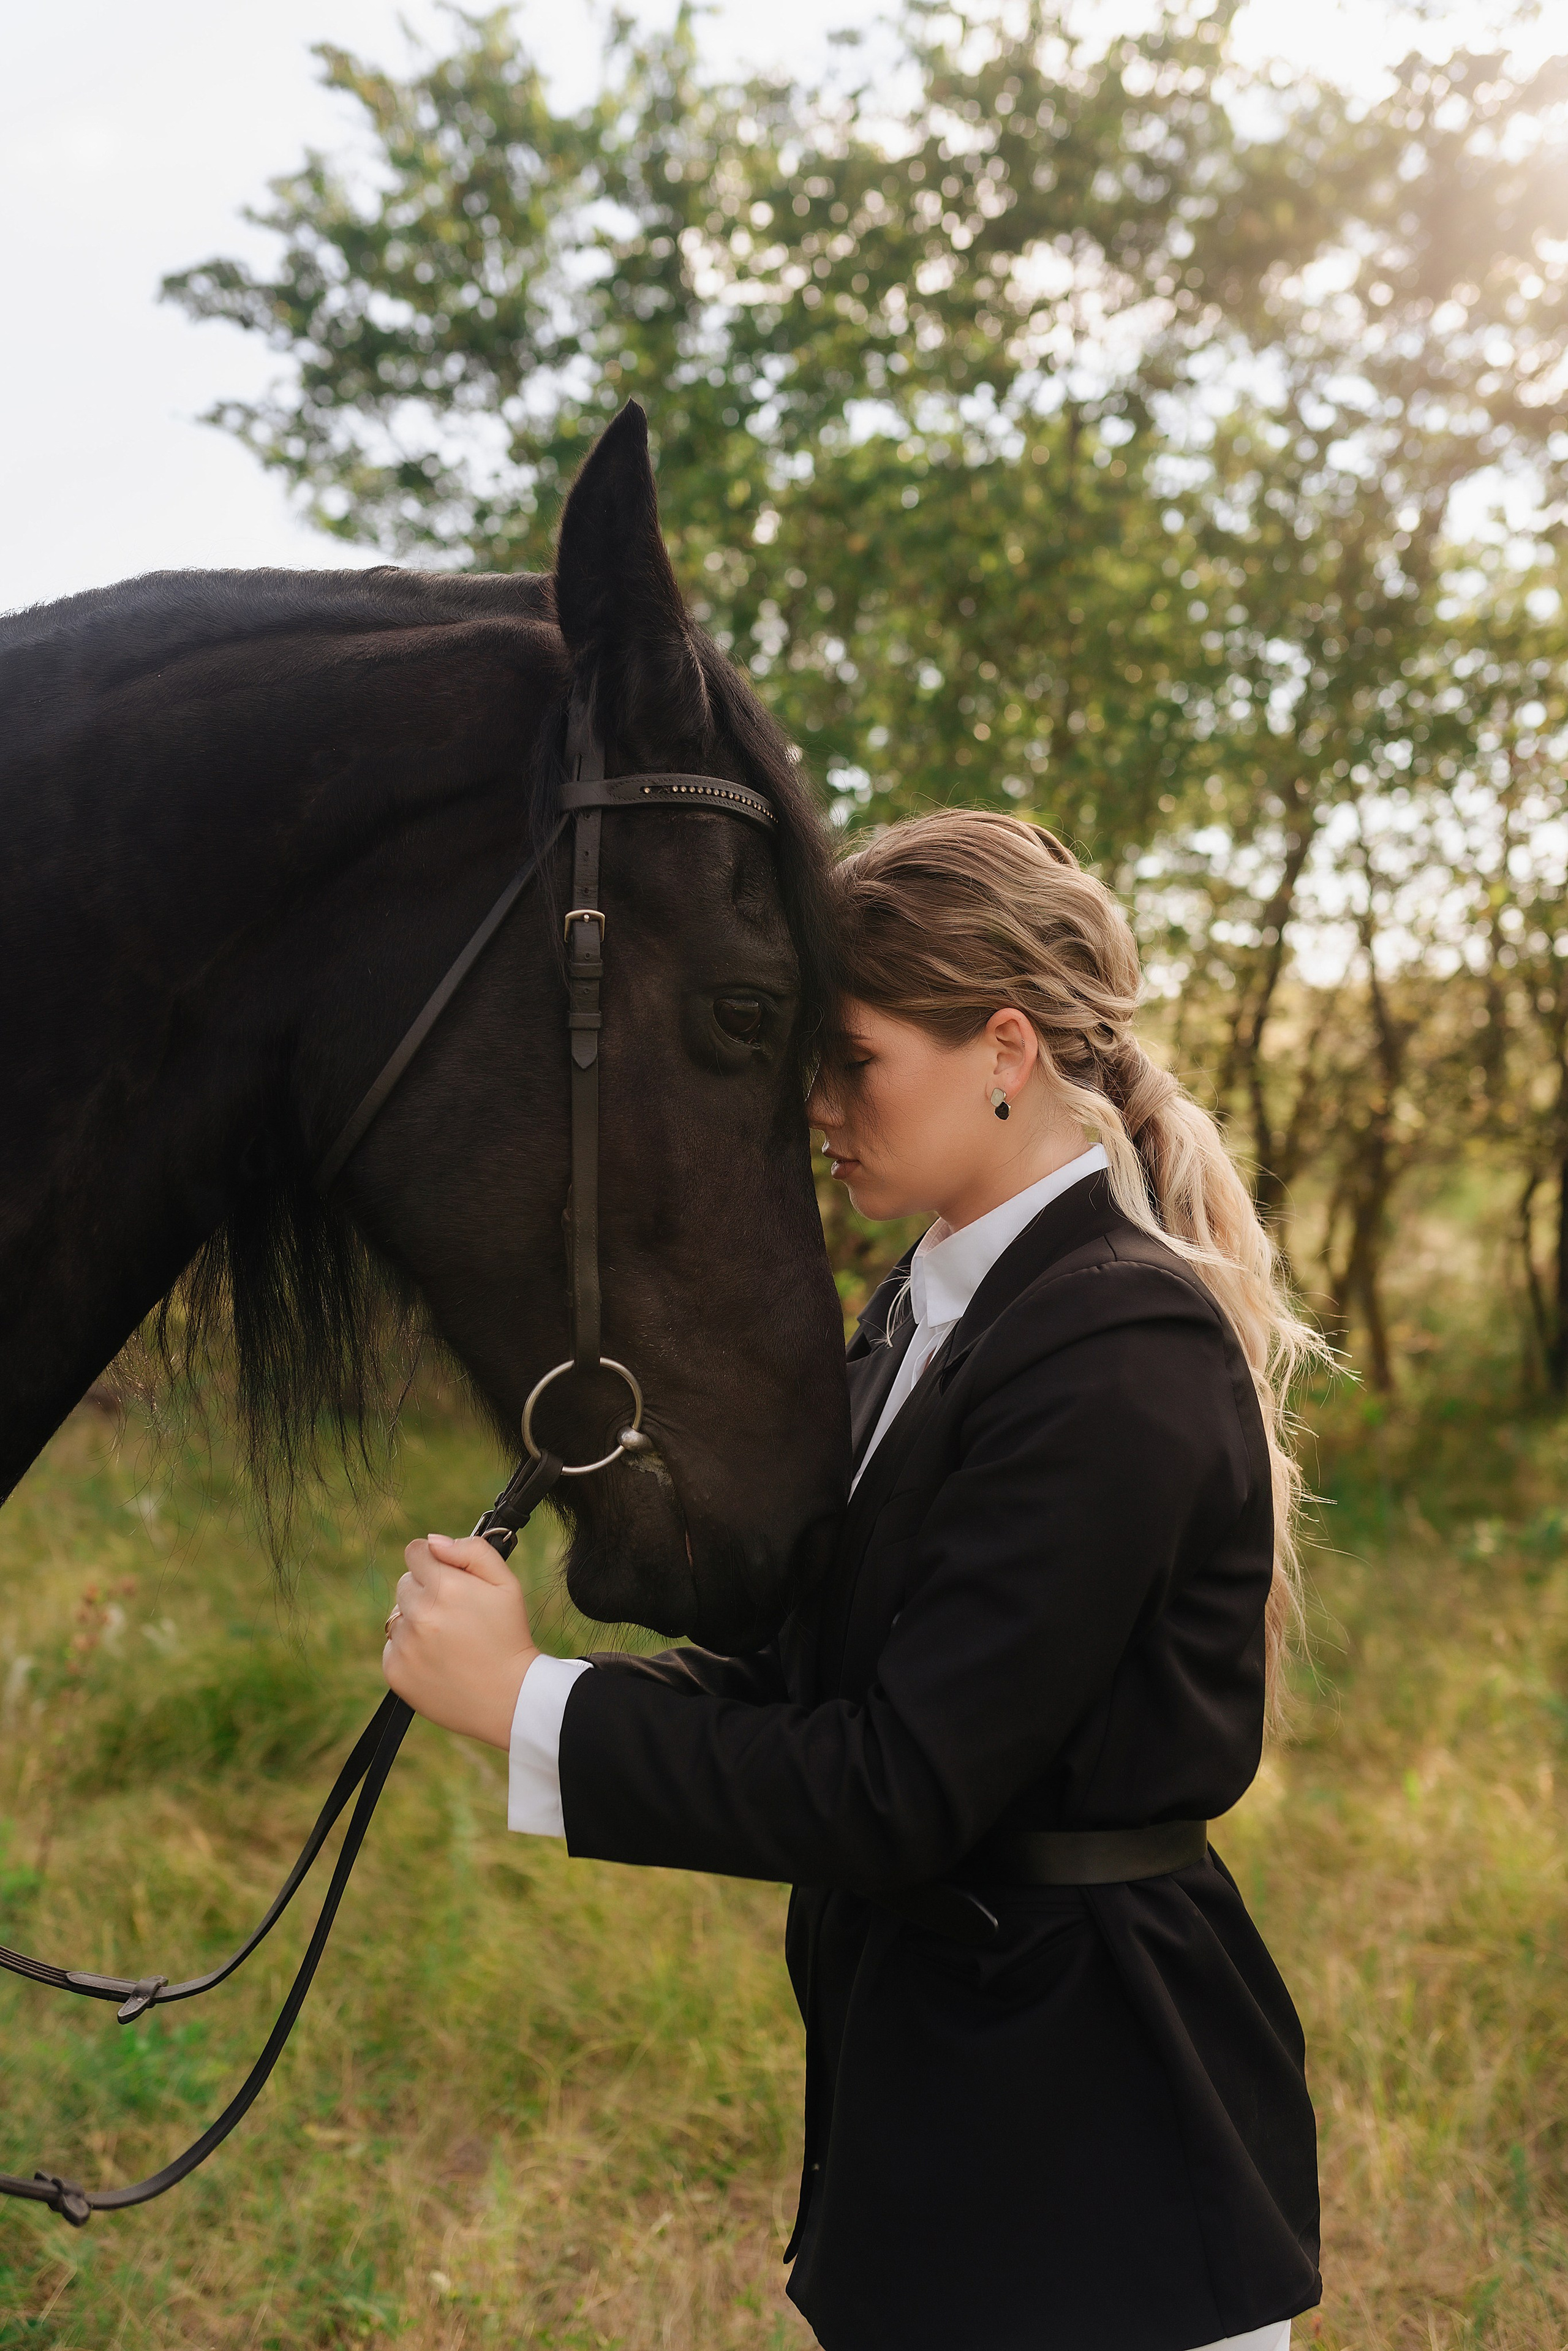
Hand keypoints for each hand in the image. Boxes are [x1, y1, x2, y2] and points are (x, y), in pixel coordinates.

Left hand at [382, 1533, 540, 1749]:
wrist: (508, 1699)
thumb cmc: (509, 1637)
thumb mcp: (506, 1584)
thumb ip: (472, 1551)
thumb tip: (433, 1541)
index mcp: (445, 1586)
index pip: (415, 1551)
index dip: (433, 1560)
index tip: (445, 1575)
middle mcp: (419, 1613)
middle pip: (405, 1583)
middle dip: (426, 1591)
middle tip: (455, 1614)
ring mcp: (404, 1644)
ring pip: (398, 1616)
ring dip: (417, 1621)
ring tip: (449, 1641)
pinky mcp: (394, 1670)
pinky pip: (393, 1645)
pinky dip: (410, 1650)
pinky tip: (438, 1660)